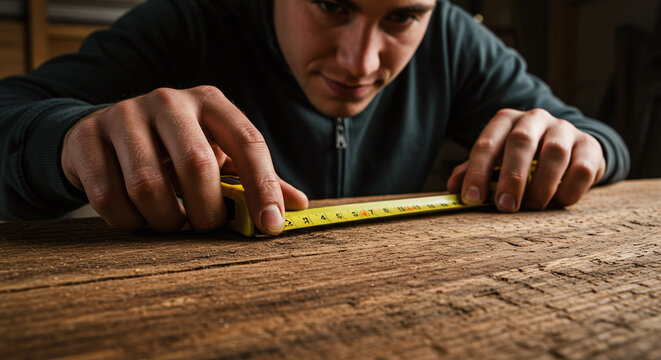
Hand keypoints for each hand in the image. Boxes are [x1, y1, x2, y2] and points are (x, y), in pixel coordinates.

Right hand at [61, 86, 307, 233]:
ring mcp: (124, 114)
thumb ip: (253, 178)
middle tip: (205, 228)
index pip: (248, 142)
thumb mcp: (217, 154)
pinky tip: (137, 218)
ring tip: (170, 222)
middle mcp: (169, 101)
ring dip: (165, 221)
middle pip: (197, 165)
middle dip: (206, 211)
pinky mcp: (87, 137)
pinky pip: (109, 197)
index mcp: (210, 102)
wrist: (104, 132)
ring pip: (148, 186)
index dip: (264, 187)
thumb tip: (298, 206)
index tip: (272, 226)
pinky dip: (128, 222)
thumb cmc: (174, 149)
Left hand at [447, 108, 605, 210]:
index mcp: (505, 121)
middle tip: (505, 206)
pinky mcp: (590, 145)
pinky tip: (558, 203)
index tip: (471, 198)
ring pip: (554, 152)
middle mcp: (534, 119)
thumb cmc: (522, 158)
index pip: (487, 143)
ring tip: (533, 207)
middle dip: (511, 177)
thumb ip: (473, 173)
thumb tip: (452, 190)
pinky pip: (582, 167)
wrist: (568, 148)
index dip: (477, 171)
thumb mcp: (496, 162)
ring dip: (541, 185)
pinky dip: (569, 189)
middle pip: (520, 142)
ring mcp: (564, 129)